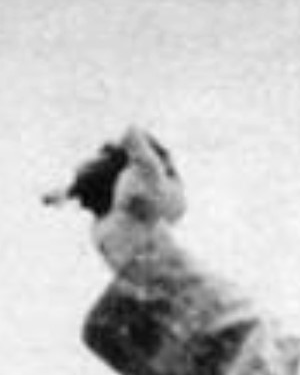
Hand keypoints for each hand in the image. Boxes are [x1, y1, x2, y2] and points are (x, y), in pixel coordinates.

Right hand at [50, 127, 185, 226]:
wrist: (130, 249)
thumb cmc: (144, 209)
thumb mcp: (147, 171)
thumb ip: (140, 146)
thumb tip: (131, 126)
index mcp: (171, 185)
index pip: (158, 154)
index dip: (140, 141)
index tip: (126, 136)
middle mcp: (151, 194)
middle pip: (126, 162)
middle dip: (108, 157)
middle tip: (104, 150)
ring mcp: (127, 204)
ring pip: (104, 176)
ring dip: (89, 172)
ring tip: (79, 173)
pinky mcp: (106, 213)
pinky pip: (88, 194)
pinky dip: (72, 193)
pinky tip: (53, 196)